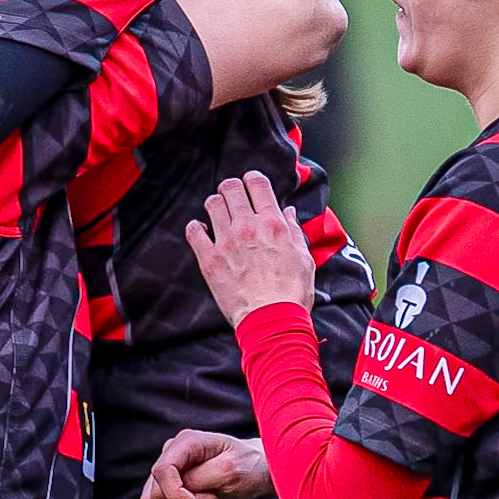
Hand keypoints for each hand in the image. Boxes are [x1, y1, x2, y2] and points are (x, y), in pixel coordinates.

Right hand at [140, 430, 272, 498]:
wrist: (255, 470)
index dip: (175, 494)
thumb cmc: (247, 466)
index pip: (162, 470)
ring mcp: (167, 470)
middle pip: (154, 490)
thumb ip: (201, 479)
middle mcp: (171, 453)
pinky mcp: (166, 486)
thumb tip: (181, 491)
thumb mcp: (230, 470)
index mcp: (186, 442)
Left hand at [187, 171, 315, 326]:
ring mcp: (226, 241)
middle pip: (230, 188)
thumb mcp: (304, 257)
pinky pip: (194, 231)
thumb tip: (288, 212)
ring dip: (216, 205)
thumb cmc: (292, 292)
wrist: (272, 319)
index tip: (251, 182)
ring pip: (212, 204)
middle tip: (233, 195)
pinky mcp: (209, 259)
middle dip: (231, 187)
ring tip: (219, 212)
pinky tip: (202, 231)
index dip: (252, 179)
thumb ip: (294, 230)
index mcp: (273, 223)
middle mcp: (247, 227)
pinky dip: (196, 227)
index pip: (257, 183)